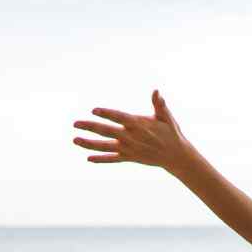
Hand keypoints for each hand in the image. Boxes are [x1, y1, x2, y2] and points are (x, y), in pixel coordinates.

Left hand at [72, 90, 193, 171]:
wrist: (176, 156)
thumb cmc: (171, 133)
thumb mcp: (166, 118)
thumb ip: (159, 104)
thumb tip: (156, 91)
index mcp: (139, 125)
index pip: (119, 117)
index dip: (107, 113)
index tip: (94, 110)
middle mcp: (131, 137)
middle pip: (107, 131)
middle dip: (90, 127)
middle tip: (75, 123)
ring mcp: (129, 149)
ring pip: (105, 147)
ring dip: (89, 144)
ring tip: (75, 140)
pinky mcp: (130, 158)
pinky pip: (112, 159)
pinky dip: (101, 159)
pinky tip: (88, 158)